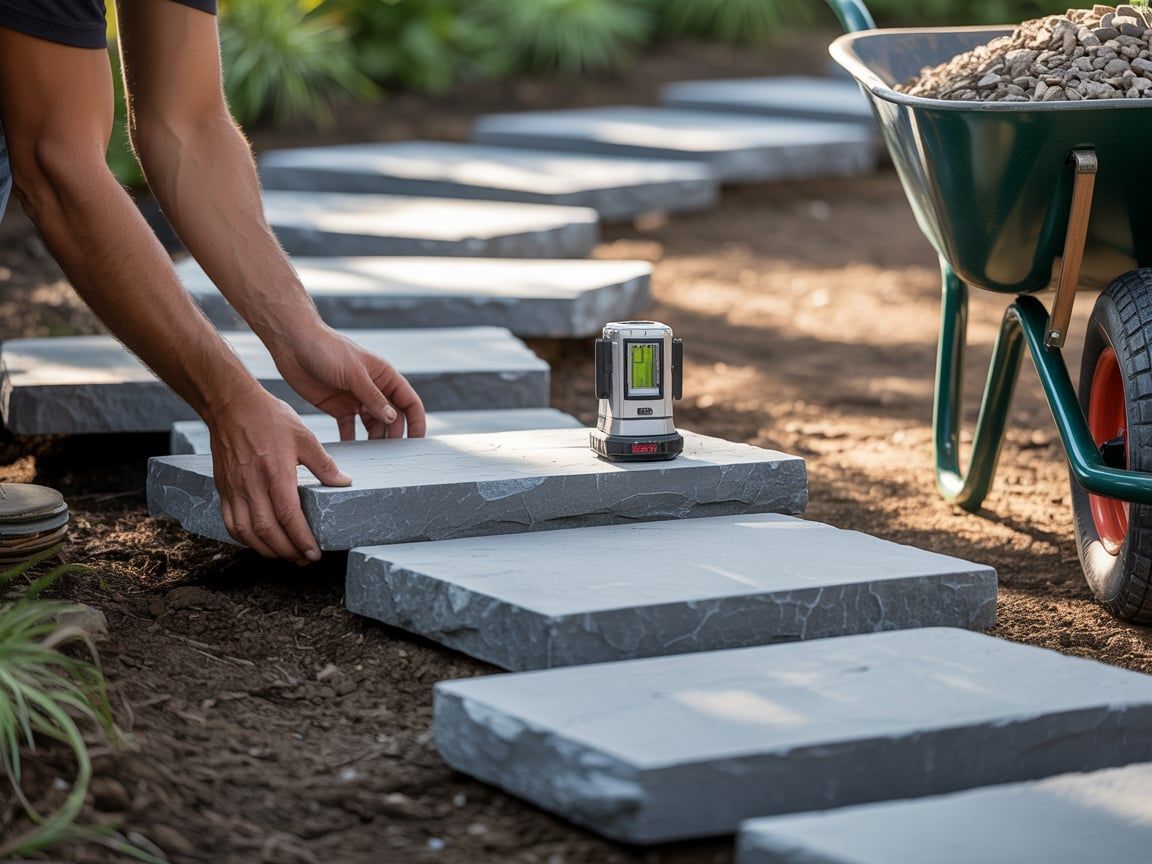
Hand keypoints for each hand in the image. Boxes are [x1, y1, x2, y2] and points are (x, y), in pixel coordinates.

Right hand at [208, 389, 350, 563]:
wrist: (230, 404)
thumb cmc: (269, 417)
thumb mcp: (304, 437)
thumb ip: (324, 464)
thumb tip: (345, 482)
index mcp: (275, 473)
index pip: (288, 517)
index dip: (301, 540)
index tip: (314, 553)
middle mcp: (251, 485)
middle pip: (266, 532)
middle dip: (287, 551)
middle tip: (304, 559)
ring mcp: (234, 489)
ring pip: (246, 533)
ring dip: (266, 550)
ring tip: (285, 554)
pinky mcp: (223, 488)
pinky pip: (231, 523)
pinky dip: (245, 539)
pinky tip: (260, 541)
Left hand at [271, 325, 426, 440]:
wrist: (293, 344)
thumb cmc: (326, 349)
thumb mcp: (354, 373)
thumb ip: (373, 397)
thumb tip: (393, 418)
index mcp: (384, 376)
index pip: (409, 401)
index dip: (417, 421)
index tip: (417, 441)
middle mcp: (374, 389)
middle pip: (392, 418)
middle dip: (394, 435)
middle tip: (389, 455)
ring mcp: (356, 399)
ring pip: (373, 425)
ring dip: (374, 440)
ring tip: (371, 456)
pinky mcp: (338, 407)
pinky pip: (349, 428)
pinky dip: (351, 440)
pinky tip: (351, 451)